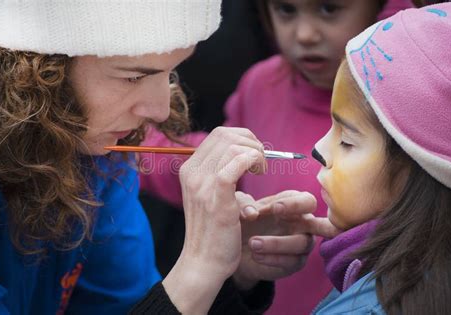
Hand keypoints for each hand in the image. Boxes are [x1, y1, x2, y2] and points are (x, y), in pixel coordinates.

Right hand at [162, 127, 266, 313]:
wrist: (204, 261)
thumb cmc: (213, 229)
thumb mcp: (210, 195)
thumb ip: (221, 172)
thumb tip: (245, 152)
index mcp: (189, 169)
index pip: (218, 134)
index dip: (242, 138)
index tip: (254, 155)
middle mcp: (192, 172)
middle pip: (226, 134)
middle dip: (251, 142)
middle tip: (261, 163)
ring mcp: (202, 184)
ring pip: (233, 146)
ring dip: (255, 153)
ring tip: (261, 170)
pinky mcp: (217, 198)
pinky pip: (236, 163)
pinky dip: (252, 161)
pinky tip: (258, 173)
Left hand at [232, 190, 318, 289]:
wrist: (236, 248)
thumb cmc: (244, 220)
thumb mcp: (240, 208)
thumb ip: (243, 204)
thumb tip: (251, 213)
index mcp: (294, 204)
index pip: (306, 201)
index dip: (294, 204)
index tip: (274, 209)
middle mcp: (304, 224)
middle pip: (322, 224)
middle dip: (317, 225)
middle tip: (292, 230)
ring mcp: (302, 245)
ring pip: (302, 244)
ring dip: (277, 243)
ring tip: (253, 243)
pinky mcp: (295, 263)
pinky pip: (291, 261)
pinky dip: (273, 258)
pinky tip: (256, 255)